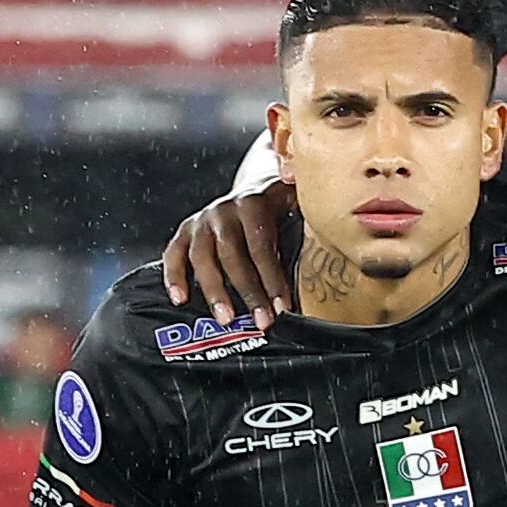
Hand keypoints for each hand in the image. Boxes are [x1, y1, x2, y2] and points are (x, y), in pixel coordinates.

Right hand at [162, 189, 298, 322]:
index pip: (262, 247)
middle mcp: (224, 210)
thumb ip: (309, 225)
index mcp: (255, 204)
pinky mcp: (185, 230)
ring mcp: (202, 220)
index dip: (272, 279)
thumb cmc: (284, 207)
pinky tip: (180, 299)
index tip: (283, 307)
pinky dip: (173, 277)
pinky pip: (173, 254)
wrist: (258, 185)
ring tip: (226, 319)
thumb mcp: (299, 207)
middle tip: (261, 321)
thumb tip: (332, 249)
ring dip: (213, 292)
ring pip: (201, 258)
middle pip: (232, 256)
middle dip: (248, 293)